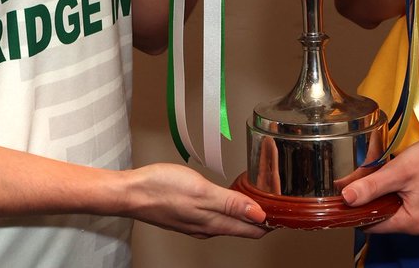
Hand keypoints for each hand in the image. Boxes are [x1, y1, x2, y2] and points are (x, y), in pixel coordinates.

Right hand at [124, 163, 267, 237]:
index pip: (252, 229)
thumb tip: (259, 215)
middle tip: (279, 205)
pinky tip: (230, 198)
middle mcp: (207, 226)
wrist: (131, 192)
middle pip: (243, 226)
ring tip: (261, 201)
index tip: (286, 213)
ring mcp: (196, 221)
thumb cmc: (161, 189)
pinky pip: (216, 214)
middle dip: (263, 218)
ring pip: (230, 221)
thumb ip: (231, 203)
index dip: (271, 222)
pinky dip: (229, 208)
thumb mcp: (201, 191)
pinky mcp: (187, 214)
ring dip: (246, 212)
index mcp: (214, 223)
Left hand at [341, 133, 418, 235]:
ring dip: (382, 194)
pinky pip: (404, 206)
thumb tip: (345, 198)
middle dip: (370, 198)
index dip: (356, 209)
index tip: (345, 191)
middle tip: (362, 175)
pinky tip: (394, 176)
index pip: (372, 225)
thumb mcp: (399, 171)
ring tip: (380, 173)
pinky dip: (395, 193)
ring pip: (392, 211)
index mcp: (413, 223)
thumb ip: (371, 186)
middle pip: (382, 218)